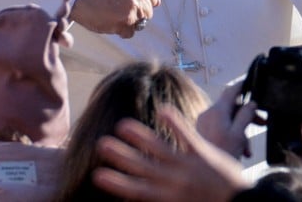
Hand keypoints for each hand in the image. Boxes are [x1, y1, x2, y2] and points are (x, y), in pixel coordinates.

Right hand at [71, 0, 159, 37]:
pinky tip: (110, 22)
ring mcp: (133, 6)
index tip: (128, 6)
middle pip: (147, 14)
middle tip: (117, 12)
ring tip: (113, 16)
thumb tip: (158, 2)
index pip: (152, 0)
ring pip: (140, 24)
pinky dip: (120, 32)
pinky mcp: (126, 19)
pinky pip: (130, 33)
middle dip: (135, 16)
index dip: (141, 6)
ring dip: (128, 24)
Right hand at [92, 105, 250, 201]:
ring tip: (122, 125)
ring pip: (159, 149)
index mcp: (167, 199)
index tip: (98, 175)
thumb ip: (158, 198)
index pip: (135, 191)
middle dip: (120, 155)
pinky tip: (162, 109)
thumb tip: (135, 198)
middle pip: (141, 167)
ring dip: (140, 136)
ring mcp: (188, 166)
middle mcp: (174, 183)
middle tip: (101, 144)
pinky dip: (174, 122)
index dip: (116, 183)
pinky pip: (187, 135)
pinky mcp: (203, 153)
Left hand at [195, 80, 256, 157]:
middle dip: (247, 115)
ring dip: (241, 130)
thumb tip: (251, 103)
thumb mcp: (239, 135)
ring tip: (248, 148)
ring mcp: (203, 123)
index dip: (242, 85)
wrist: (201, 176)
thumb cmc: (221, 156)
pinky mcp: (202, 133)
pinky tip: (241, 151)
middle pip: (231, 107)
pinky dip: (232, 136)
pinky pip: (220, 128)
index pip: (231, 90)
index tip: (251, 81)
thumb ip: (245, 116)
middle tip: (263, 122)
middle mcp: (207, 114)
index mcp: (216, 111)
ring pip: (227, 120)